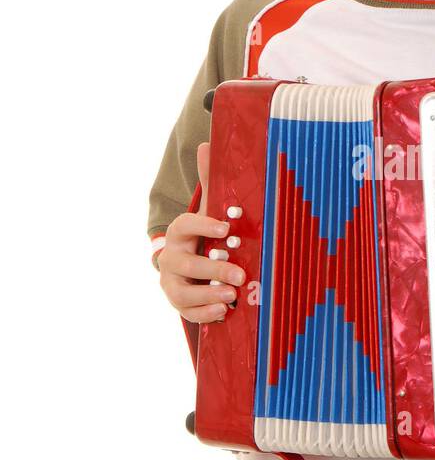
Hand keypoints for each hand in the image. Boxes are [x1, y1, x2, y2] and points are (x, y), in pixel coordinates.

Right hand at [158, 142, 244, 323]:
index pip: (185, 225)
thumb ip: (210, 182)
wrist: (186, 263)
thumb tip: (208, 144)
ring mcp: (172, 283)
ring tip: (231, 296)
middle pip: (186, 264)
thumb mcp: (207, 210)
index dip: (203, 226)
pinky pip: (187, 313)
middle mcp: (171, 258)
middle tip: (239, 273)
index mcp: (178, 233)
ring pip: (182, 293)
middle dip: (212, 269)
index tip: (225, 227)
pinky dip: (204, 314)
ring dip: (207, 296)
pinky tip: (223, 312)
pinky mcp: (178, 303)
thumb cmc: (203, 235)